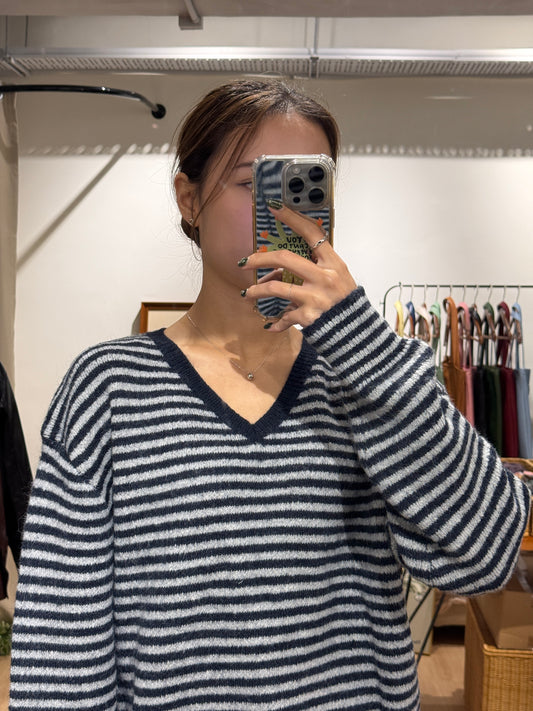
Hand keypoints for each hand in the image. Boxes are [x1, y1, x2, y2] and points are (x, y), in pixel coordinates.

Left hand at [239, 203, 356, 330]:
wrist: (356, 332)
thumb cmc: (344, 302)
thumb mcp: (337, 277)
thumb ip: (317, 265)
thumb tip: (283, 262)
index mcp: (333, 263)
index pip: (311, 233)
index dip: (291, 218)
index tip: (274, 207)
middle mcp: (324, 278)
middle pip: (284, 258)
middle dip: (259, 259)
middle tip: (244, 262)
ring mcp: (315, 298)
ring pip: (275, 288)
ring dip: (256, 291)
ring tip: (248, 293)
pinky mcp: (308, 317)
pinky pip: (284, 316)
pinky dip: (275, 322)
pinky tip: (270, 324)